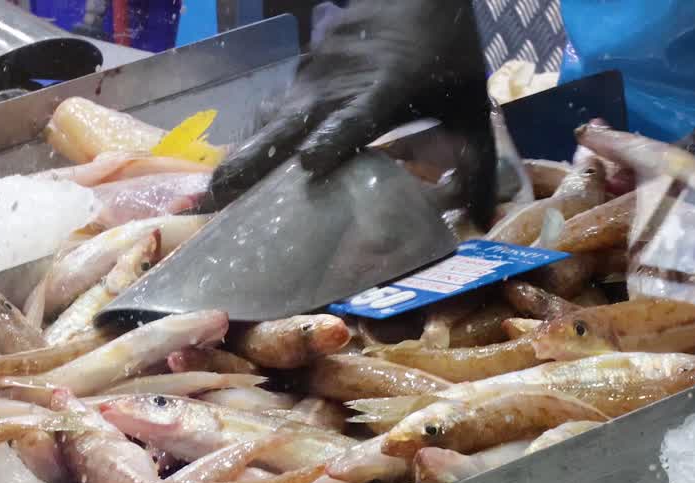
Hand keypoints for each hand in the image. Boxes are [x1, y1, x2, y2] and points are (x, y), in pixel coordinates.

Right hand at [208, 0, 496, 225]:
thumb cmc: (446, 53)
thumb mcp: (471, 106)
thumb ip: (477, 162)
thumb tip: (486, 218)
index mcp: (383, 92)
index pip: (352, 119)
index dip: (331, 140)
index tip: (309, 165)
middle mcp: (338, 86)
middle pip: (287, 127)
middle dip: (250, 164)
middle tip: (214, 197)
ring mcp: (313, 78)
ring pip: (270, 121)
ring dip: (240, 157)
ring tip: (208, 194)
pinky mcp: (302, 74)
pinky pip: (273, 110)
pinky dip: (253, 140)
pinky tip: (234, 168)